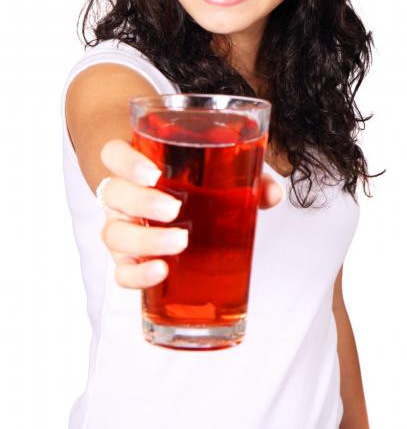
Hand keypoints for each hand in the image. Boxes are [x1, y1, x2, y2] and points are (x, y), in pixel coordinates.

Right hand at [99, 139, 284, 289]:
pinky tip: (160, 272)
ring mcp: (121, 226)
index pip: (113, 154)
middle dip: (142, 203)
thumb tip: (272, 194)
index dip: (126, 162)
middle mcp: (122, 194)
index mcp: (137, 165)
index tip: (153, 172)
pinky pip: (122, 269)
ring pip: (114, 234)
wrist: (164, 198)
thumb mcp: (214, 169)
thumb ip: (244, 175)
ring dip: (145, 240)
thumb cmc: (188, 179)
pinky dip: (137, 274)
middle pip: (113, 194)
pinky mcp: (129, 256)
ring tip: (179, 244)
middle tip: (174, 210)